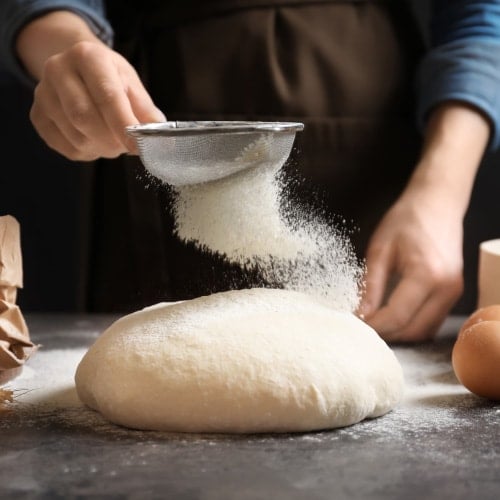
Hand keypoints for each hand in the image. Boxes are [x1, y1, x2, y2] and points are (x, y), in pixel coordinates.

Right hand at [16, 11, 164, 160]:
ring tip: (112, 141)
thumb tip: (160, 139)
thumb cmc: (110, 78)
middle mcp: (58, 70)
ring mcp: (43, 93)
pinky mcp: (37, 116)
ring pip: (76, 136)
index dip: (124, 126)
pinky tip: (95, 142)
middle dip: (111, 141)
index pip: (107, 96)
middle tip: (126, 146)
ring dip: (101, 148)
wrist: (77, 69)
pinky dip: (87, 152)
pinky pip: (65, 147)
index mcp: (88, 56)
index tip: (138, 147)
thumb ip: (146, 112)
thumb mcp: (132, 85)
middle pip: (84, 117)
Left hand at [359, 102, 489, 341]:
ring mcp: (453, 293)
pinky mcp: (453, 293)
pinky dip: (411, 325)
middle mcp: (446, 289)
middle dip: (385, 334)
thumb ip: (370, 286)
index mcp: (426, 275)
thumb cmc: (406, 220)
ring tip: (373, 323)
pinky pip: (431, 321)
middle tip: (360, 327)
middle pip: (412, 330)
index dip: (373, 325)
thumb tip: (359, 315)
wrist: (437, 203)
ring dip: (398, 333)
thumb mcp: (379, 251)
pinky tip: (391, 316)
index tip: (353, 324)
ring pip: (424, 331)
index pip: (397, 316)